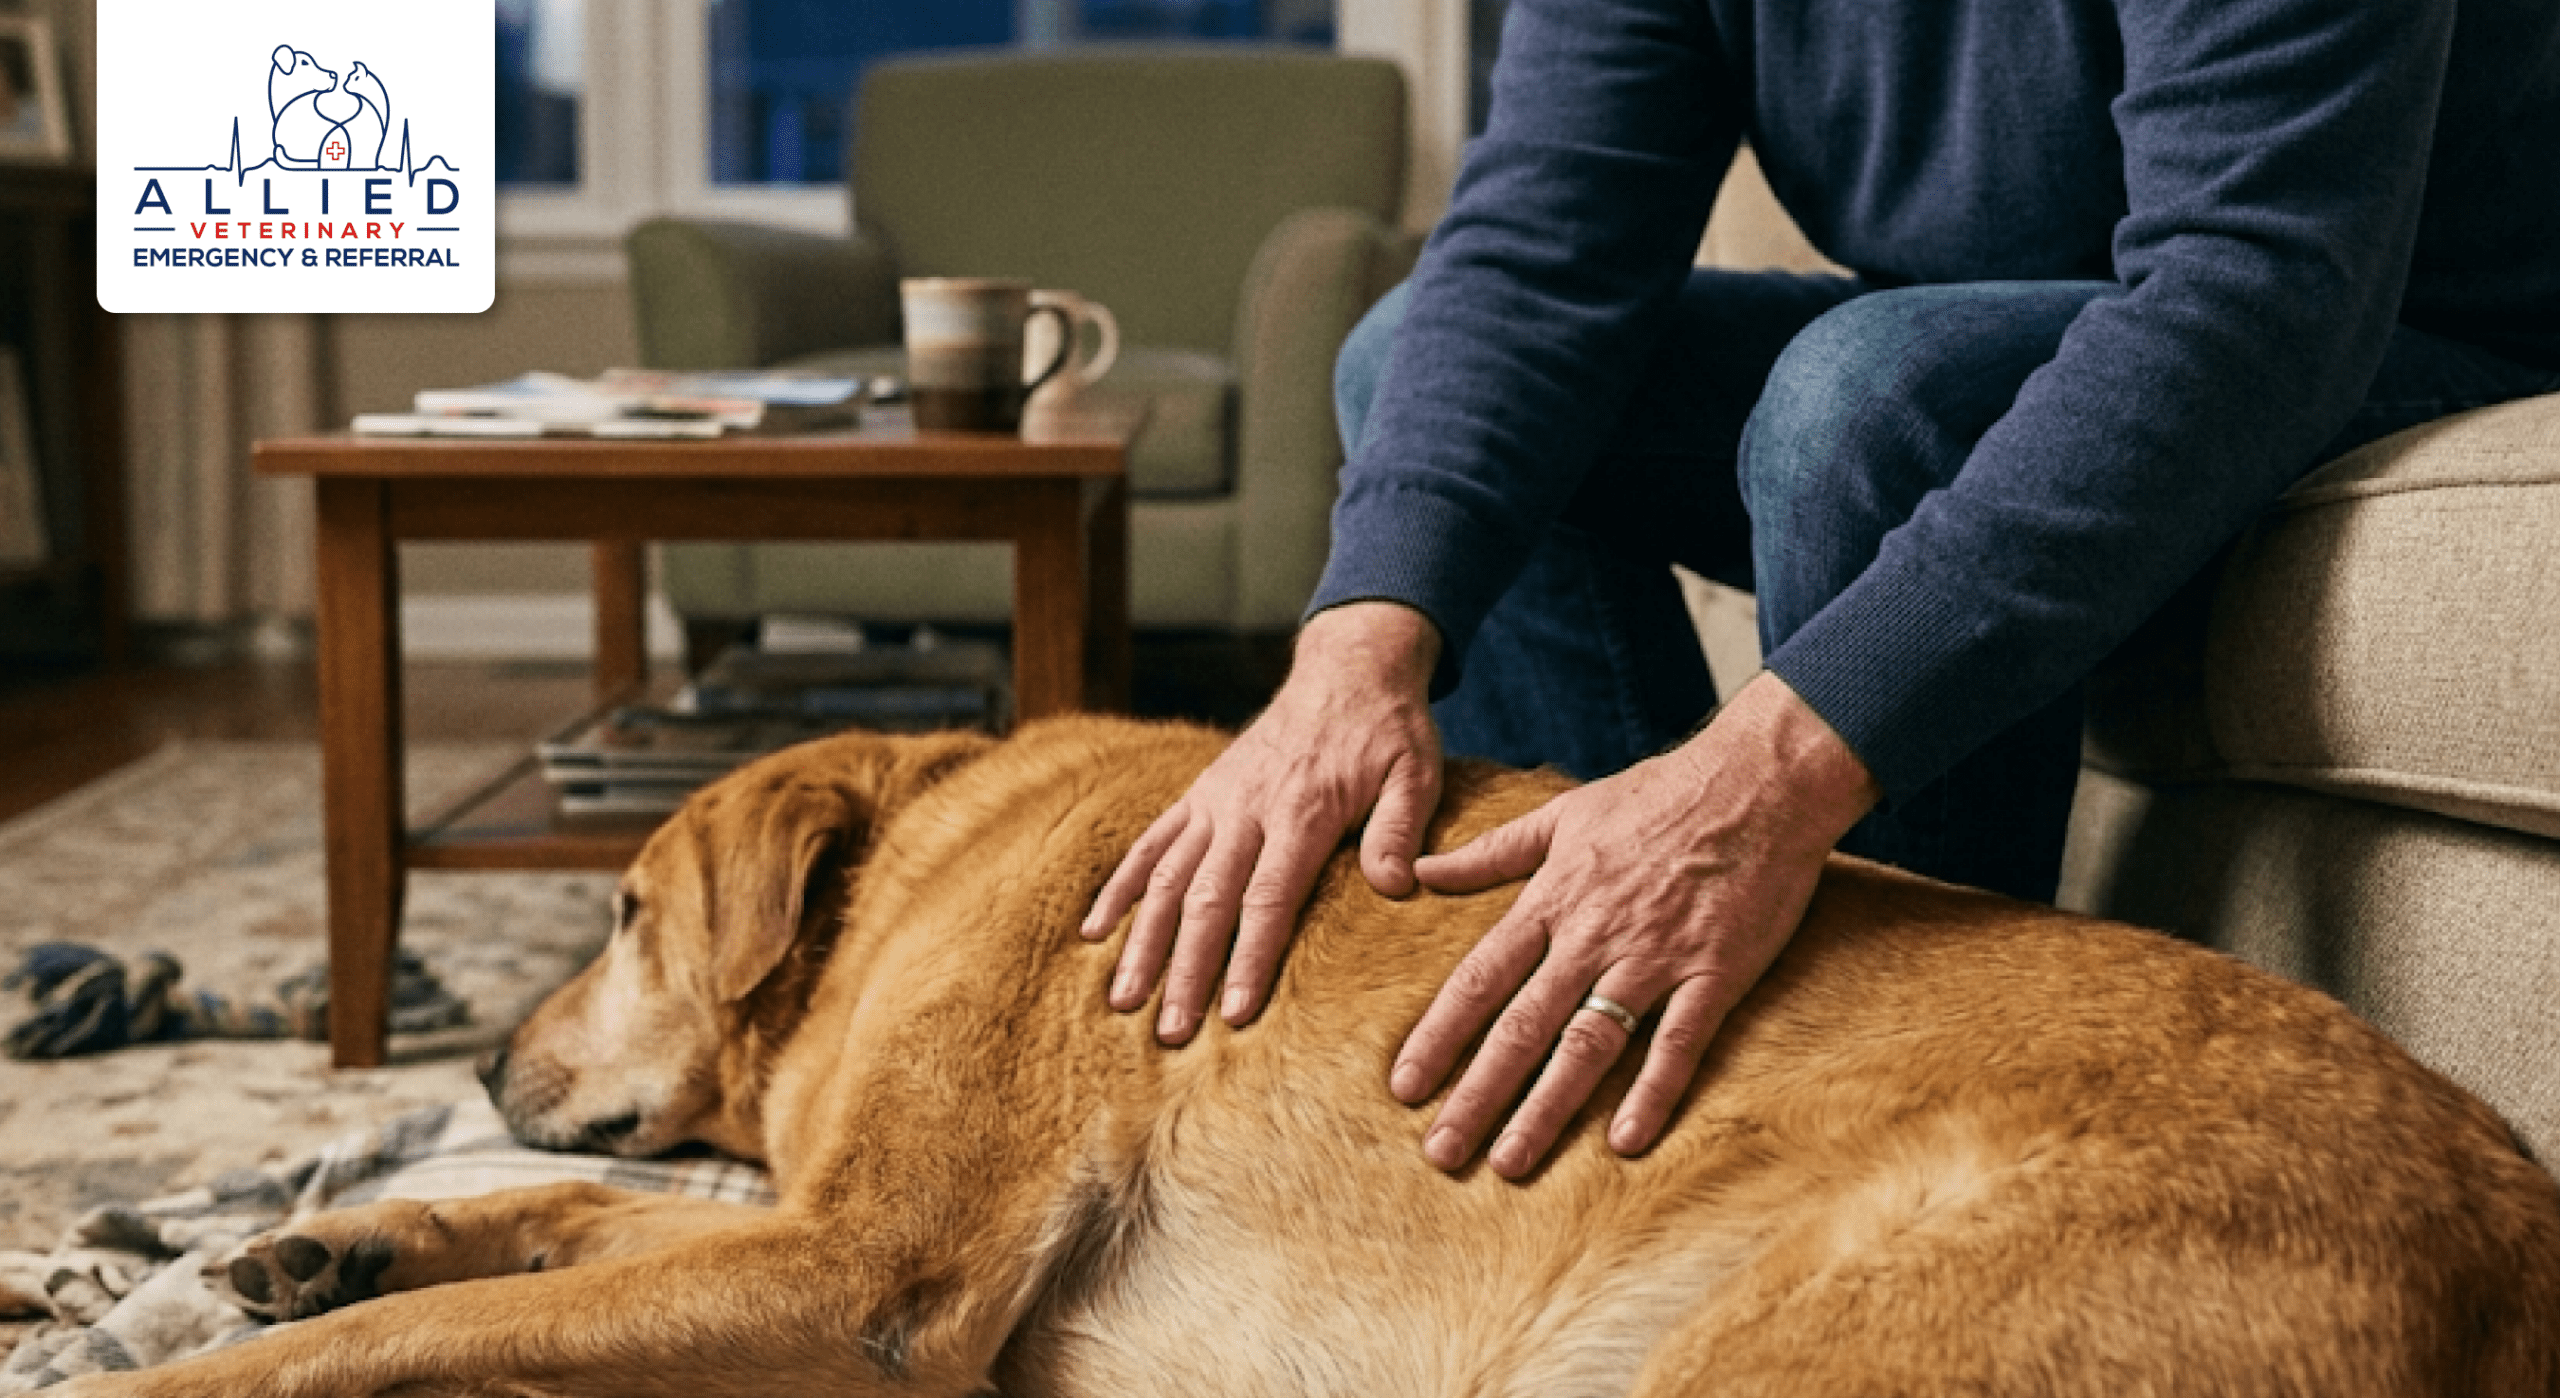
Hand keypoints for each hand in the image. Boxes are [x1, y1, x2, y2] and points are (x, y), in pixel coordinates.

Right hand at [1083, 602, 1444, 1043]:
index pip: (1268, 898)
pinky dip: (1120, 888)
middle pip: (1206, 900)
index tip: (1233, 1013)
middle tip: (1170, 1033)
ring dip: (1143, 942)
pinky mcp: (1199, 794)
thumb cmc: (1389, 730)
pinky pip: (1150, 845)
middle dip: (1185, 970)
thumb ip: (1401, 828)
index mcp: (1301, 811)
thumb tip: (1396, 887)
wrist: (1347, 668)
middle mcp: (1246, 808)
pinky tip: (1096, 933)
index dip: (1248, 958)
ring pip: (1167, 878)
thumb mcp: (1416, 772)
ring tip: (1122, 1001)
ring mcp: (1214, 801)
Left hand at [1391, 672, 1879, 1178]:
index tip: (1405, 1087)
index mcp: (1553, 900)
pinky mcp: (1715, 975)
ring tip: (1509, 1162)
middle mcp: (1594, 937)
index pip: (1480, 979)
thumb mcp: (1563, 814)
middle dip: (1477, 1094)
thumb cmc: (1658, 795)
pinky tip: (1625, 1141)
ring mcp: (1655, 960)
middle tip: (1441, 1152)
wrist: (1759, 781)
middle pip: (1523, 1027)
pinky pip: (1678, 1044)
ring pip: (1588, 1045)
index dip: (1440, 1036)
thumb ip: (1491, 852)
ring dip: (1546, 1108)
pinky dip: (1653, 1092)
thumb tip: (1421, 871)